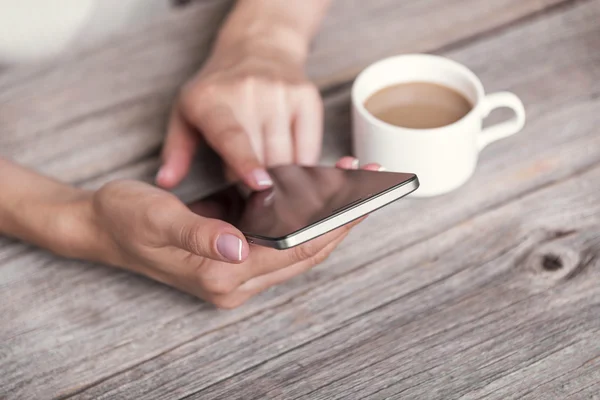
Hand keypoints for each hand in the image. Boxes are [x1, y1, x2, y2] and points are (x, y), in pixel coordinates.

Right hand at [90, 159, 378, 308]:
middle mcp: (235, 282)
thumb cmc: (128, 219)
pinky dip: (304, 220)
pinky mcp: (235, 258)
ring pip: (298, 248)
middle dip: (340, 221)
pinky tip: (317, 195)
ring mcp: (237, 273)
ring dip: (327, 219)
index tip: (362, 200)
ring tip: (351, 185)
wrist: (104, 226)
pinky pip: (282, 242)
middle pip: (305, 253)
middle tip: (370, 187)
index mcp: (221, 275)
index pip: (293, 252)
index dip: (332, 226)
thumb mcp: (158, 219)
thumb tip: (238, 245)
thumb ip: (198, 234)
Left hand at [156, 31, 322, 190]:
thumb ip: (176, 151)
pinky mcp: (307, 98)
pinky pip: (311, 147)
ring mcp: (282, 94)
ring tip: (268, 170)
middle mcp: (250, 93)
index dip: (246, 162)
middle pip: (264, 156)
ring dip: (280, 175)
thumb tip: (165, 182)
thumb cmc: (217, 89)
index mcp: (213, 101)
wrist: (258, 46)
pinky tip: (291, 163)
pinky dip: (302, 164)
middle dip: (257, 181)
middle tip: (248, 183)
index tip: (259, 184)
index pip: (232, 136)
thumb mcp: (185, 113)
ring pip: (289, 156)